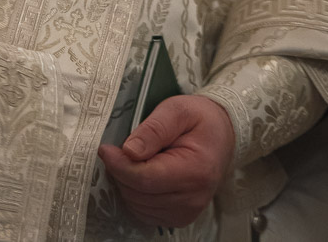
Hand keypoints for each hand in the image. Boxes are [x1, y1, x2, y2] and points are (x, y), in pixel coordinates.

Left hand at [98, 95, 234, 229]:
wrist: (222, 135)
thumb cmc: (199, 119)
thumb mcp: (177, 110)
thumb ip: (154, 129)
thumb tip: (129, 151)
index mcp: (195, 170)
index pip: (145, 178)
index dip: (120, 165)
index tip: (105, 149)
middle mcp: (193, 199)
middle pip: (139, 194)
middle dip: (121, 172)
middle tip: (118, 149)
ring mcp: (187, 212)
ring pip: (138, 206)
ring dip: (127, 184)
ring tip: (132, 159)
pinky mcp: (180, 217)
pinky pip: (145, 213)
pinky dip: (135, 195)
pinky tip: (140, 174)